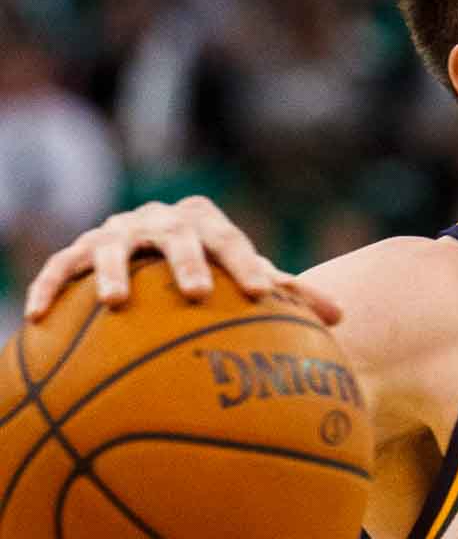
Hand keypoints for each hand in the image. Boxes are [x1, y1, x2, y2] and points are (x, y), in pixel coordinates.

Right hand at [24, 196, 340, 324]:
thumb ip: (287, 292)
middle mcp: (161, 221)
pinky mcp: (80, 250)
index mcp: (207, 224)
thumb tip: (339, 317)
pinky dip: (50, 288)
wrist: (157, 244)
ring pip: (113, 246)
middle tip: (198, 293)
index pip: (232, 241)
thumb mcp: (246, 276)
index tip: (263, 292)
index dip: (247, 264)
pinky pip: (61, 268)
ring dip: (115, 271)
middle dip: (187, 262)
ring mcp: (118, 232)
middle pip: (176, 236)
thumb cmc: (213, 267)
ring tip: (117, 302)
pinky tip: (37, 318)